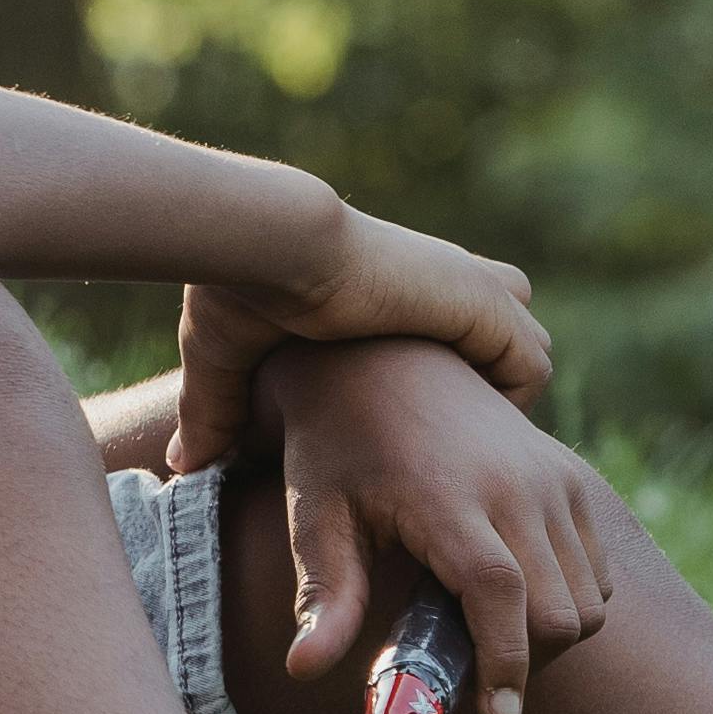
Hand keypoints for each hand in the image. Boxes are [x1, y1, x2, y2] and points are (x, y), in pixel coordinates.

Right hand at [169, 202, 550, 477]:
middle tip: (448, 437)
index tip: (412, 412)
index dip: (440, 359)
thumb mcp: (227, 357)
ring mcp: (467, 293)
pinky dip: (512, 398)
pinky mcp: (487, 309)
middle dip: (483, 376)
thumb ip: (216, 410)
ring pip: (523, 345)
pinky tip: (469, 425)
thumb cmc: (241, 289)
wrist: (276, 248)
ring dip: (501, 392)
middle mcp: (434, 281)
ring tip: (466, 444)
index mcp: (384, 281)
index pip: (442, 311)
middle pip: (499, 326)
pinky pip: (532, 366)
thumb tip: (180, 465)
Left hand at [258, 334, 617, 713]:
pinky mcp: (569, 475)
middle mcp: (516, 486)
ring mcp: (551, 478)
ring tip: (487, 630)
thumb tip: (304, 673)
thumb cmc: (337, 444)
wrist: (378, 356)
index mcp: (449, 498)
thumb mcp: (317, 516)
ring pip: (588, 599)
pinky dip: (569, 597)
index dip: (505, 666)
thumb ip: (325, 596)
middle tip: (474, 673)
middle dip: (525, 662)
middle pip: (559, 614)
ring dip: (549, 634)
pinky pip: (595, 567)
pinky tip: (513, 591)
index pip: (502, 599)